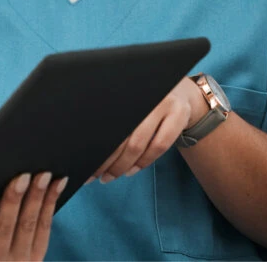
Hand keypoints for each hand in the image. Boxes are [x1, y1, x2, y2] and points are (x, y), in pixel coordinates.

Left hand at [90, 76, 208, 182]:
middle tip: (94, 175)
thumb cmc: (145, 101)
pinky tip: (131, 170)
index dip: (94, 145)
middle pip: (120, 135)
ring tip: (110, 176)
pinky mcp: (179, 114)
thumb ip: (111, 117)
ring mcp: (163, 103)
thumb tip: (86, 142)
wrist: (182, 90)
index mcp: (124, 91)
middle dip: (106, 160)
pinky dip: (143, 162)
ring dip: (122, 165)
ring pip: (138, 144)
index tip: (84, 161)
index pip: (106, 123)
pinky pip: (159, 146)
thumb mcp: (127, 102)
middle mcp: (143, 94)